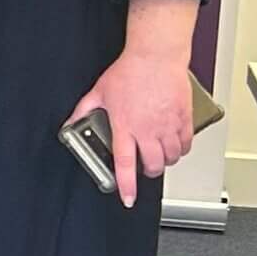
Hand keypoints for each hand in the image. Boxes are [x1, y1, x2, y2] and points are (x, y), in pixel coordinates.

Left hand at [71, 48, 194, 208]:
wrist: (156, 57)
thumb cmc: (129, 72)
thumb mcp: (98, 92)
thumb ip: (83, 110)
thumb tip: (70, 122)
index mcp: (125, 126)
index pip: (124, 163)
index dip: (127, 185)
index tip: (128, 198)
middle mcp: (148, 130)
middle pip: (152, 166)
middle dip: (148, 173)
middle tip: (144, 169)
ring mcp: (167, 125)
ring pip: (172, 158)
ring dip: (165, 161)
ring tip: (158, 156)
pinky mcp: (184, 119)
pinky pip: (186, 144)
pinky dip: (181, 149)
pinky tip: (175, 145)